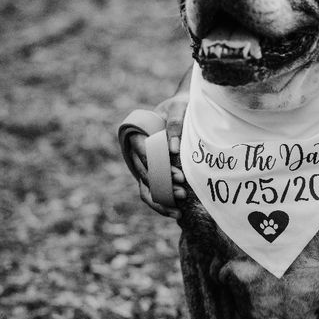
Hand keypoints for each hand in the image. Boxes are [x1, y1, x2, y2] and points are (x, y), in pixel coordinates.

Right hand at [128, 93, 188, 217]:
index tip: (179, 176)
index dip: (159, 167)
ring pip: (145, 189)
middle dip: (163, 186)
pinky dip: (162, 204)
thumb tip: (173, 149)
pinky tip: (178, 213)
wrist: (183, 108)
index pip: (143, 154)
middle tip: (183, 193)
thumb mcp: (178, 107)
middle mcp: (135, 152)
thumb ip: (175, 123)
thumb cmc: (180, 105)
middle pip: (145, 174)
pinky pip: (152, 193)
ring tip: (179, 210)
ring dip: (161, 200)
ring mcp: (142, 165)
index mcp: (137, 134)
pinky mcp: (152, 174)